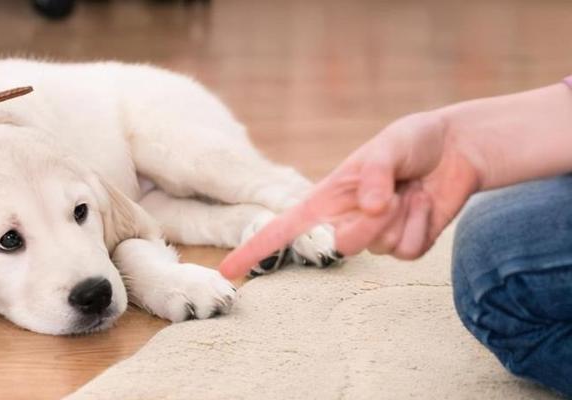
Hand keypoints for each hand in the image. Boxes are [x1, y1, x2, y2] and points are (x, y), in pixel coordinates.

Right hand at [219, 111, 480, 278]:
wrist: (457, 150)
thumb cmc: (413, 141)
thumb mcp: (390, 144)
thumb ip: (374, 173)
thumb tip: (369, 207)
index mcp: (327, 197)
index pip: (283, 228)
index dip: (254, 248)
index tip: (229, 270)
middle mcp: (346, 220)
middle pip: (341, 245)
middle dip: (367, 224)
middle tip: (391, 194)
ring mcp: (375, 236)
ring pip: (378, 248)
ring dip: (400, 217)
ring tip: (410, 190)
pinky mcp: (405, 245)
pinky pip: (408, 252)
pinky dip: (422, 226)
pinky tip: (425, 204)